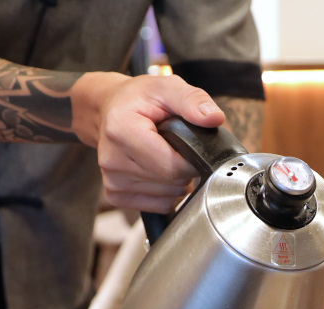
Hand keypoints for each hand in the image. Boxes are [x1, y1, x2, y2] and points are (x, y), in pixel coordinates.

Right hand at [72, 73, 224, 211]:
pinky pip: (158, 206)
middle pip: (172, 183)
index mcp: (121, 130)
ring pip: (168, 197)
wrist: (109, 110)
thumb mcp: (166, 87)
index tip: (191, 145)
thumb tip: (214, 118)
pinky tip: (158, 171)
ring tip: (165, 156)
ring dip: (177, 182)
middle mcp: (112, 160)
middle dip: (185, 168)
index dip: (192, 158)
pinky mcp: (115, 196)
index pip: (172, 166)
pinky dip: (167, 193)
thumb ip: (192, 100)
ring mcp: (112, 182)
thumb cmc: (139, 99)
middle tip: (178, 148)